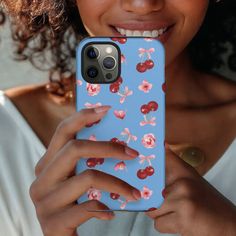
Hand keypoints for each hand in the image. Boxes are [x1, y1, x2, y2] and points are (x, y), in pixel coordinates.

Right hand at [29, 106, 140, 235]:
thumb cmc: (74, 203)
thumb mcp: (77, 178)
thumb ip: (88, 161)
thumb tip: (121, 143)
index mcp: (48, 163)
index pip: (63, 131)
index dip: (83, 116)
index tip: (106, 109)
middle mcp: (41, 178)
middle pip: (75, 148)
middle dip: (108, 148)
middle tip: (132, 153)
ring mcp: (44, 200)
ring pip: (87, 178)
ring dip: (117, 184)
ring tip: (135, 192)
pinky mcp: (53, 222)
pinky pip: (87, 207)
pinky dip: (105, 208)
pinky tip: (111, 212)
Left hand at [145, 144, 235, 235]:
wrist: (229, 226)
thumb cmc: (210, 205)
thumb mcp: (192, 181)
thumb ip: (174, 167)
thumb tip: (162, 147)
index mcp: (185, 172)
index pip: (165, 156)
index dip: (155, 152)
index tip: (150, 148)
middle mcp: (183, 183)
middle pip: (150, 190)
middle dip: (155, 200)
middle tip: (169, 202)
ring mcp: (182, 200)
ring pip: (152, 209)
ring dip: (161, 215)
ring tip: (176, 213)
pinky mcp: (182, 219)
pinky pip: (158, 224)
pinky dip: (166, 226)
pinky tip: (180, 222)